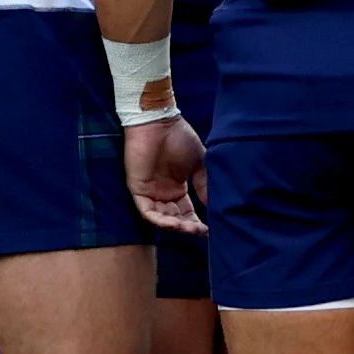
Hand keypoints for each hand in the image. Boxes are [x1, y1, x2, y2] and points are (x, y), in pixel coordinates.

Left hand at [125, 116, 207, 234]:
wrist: (158, 121)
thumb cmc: (179, 137)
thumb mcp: (199, 163)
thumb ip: (205, 183)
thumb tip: (215, 204)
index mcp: (177, 188)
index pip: (186, 212)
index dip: (196, 223)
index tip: (209, 230)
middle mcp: (163, 193)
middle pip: (175, 218)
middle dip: (187, 227)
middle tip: (200, 231)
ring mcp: (150, 192)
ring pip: (162, 218)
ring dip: (175, 226)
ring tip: (189, 228)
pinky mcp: (138, 189)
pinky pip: (147, 211)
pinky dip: (160, 220)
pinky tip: (174, 223)